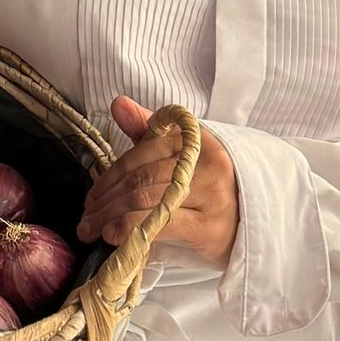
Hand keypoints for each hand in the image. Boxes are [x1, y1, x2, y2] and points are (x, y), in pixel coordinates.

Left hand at [76, 96, 239, 268]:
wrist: (254, 224)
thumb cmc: (211, 188)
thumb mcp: (182, 155)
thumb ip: (148, 130)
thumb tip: (118, 104)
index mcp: (196, 140)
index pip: (143, 151)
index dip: (111, 173)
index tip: (93, 194)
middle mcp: (206, 163)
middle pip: (141, 177)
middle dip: (106, 199)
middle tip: (86, 217)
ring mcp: (210, 195)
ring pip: (146, 199)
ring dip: (110, 216)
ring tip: (92, 229)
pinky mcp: (210, 226)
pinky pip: (161, 223)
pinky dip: (130, 229)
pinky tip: (113, 236)